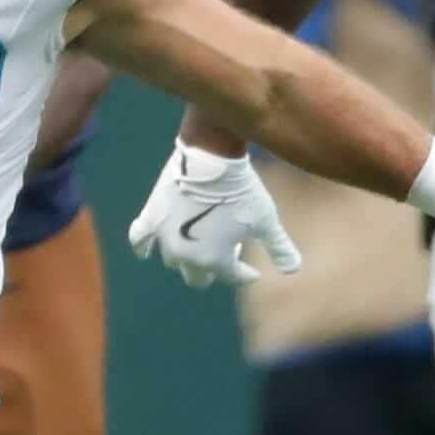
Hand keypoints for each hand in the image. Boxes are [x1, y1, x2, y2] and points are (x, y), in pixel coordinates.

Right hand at [127, 139, 302, 287]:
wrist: (212, 158)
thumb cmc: (242, 190)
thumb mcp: (267, 220)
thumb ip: (279, 247)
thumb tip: (293, 269)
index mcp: (215, 261)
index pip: (231, 276)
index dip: (244, 274)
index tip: (254, 270)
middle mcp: (187, 255)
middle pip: (198, 277)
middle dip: (213, 269)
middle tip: (227, 250)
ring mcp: (165, 237)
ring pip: (173, 260)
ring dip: (186, 256)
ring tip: (200, 240)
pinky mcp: (152, 217)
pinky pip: (140, 239)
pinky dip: (143, 246)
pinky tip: (145, 251)